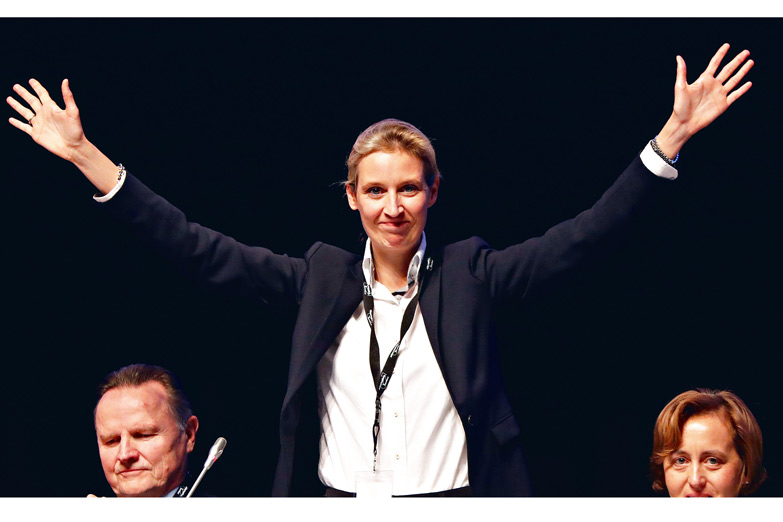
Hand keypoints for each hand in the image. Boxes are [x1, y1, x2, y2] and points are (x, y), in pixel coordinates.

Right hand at [7, 78, 86, 161]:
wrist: (73, 147)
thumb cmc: (75, 130)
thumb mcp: (72, 111)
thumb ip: (68, 96)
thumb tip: (65, 81)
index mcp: (52, 108)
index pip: (42, 94)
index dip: (37, 87)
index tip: (31, 80)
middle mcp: (44, 114)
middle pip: (31, 101)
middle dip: (23, 94)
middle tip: (16, 86)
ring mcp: (39, 124)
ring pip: (25, 112)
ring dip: (17, 106)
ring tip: (9, 99)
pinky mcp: (36, 134)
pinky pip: (24, 127)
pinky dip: (17, 123)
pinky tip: (11, 119)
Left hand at [657, 43, 753, 157]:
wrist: (684, 123)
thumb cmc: (680, 106)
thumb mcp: (680, 86)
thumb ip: (682, 71)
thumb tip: (679, 57)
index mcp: (704, 80)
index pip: (715, 63)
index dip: (721, 54)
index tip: (727, 45)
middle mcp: (713, 85)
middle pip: (728, 70)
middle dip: (737, 60)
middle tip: (746, 52)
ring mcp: (719, 94)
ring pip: (734, 80)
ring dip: (742, 71)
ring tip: (750, 62)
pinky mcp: (723, 104)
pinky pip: (735, 95)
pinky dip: (742, 89)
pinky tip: (749, 83)